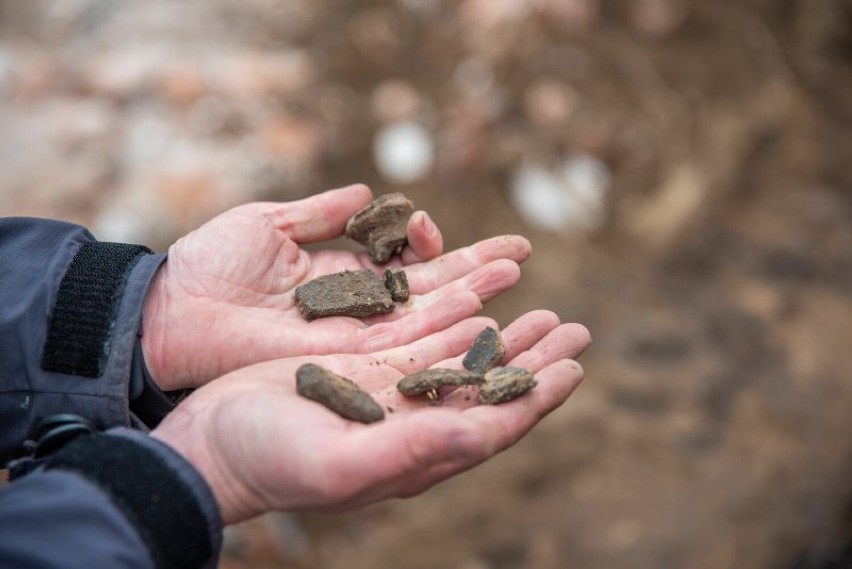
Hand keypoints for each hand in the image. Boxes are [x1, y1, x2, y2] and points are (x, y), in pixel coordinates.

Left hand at [141, 184, 531, 390]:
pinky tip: (474, 304)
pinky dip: (438, 321)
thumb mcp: (270, 223)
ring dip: (469, 294)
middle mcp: (355, 305)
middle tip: (520, 254)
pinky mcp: (343, 355)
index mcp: (340, 271)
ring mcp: (352, 332)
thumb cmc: (210, 263)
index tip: (435, 225)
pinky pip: (400, 337)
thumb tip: (370, 193)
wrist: (169, 310)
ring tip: (512, 274)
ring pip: (424, 314)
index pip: (403, 259)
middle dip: (474, 269)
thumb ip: (323, 213)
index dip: (433, 244)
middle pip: (427, 288)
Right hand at [151, 311, 590, 523]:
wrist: (209, 445)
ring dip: (503, 338)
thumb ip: (411, 452)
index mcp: (416, 455)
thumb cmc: (267, 462)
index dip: (537, 397)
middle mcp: (411, 426)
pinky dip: (453, 324)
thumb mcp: (338, 462)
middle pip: (489, 389)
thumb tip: (482, 436)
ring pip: (461, 363)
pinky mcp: (360, 373)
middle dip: (534, 360)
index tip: (575, 368)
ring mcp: (388, 398)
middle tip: (574, 329)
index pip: (494, 425)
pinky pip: (421, 343)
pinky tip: (476, 307)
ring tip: (541, 314)